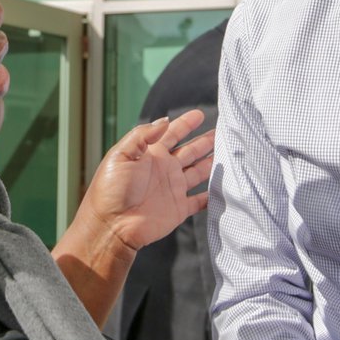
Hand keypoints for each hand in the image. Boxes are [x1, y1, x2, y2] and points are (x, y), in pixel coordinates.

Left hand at [82, 110, 213, 251]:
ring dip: (212, 163)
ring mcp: (173, 188)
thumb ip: (142, 136)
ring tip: (228, 153)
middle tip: (223, 132)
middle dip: (205, 141)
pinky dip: (211, 194)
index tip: (199, 114)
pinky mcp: (179, 208)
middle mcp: (164, 169)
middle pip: (190, 151)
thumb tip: (164, 121)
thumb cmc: (111, 190)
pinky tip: (223, 187)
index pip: (172, 134)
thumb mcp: (121, 155)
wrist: (113, 226)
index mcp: (150, 154)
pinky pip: (200, 200)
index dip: (185, 124)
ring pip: (199, 172)